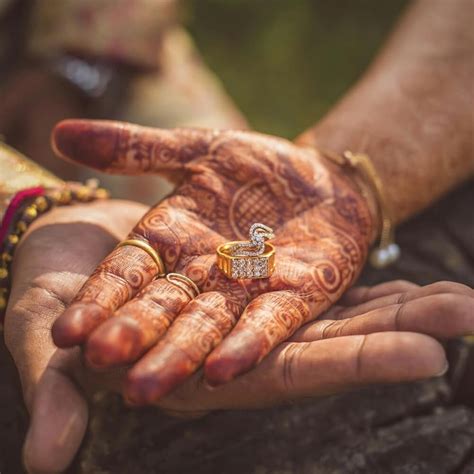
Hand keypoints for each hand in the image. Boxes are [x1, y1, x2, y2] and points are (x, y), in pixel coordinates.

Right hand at [6, 203, 471, 471]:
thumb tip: (46, 464)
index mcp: (187, 354)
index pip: (273, 371)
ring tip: (465, 305)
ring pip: (329, 319)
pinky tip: (415, 289)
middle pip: (318, 346)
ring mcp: (245, 299)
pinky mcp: (250, 271)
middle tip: (460, 326)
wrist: (65, 226)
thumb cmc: (52, 271)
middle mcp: (225, 334)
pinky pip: (316, 292)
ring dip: (394, 311)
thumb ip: (50, 378)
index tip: (421, 359)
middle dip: (385, 342)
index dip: (341, 365)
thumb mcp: (42, 322)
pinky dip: (366, 293)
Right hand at [50, 119, 377, 402]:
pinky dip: (247, 345)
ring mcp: (249, 288)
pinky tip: (224, 372)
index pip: (126, 273)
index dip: (99, 299)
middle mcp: (203, 272)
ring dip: (179, 355)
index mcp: (173, 239)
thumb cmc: (256, 166)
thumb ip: (135, 148)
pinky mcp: (299, 295)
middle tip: (99, 364)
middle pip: (162, 307)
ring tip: (147, 389)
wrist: (322, 178)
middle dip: (133, 334)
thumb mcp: (195, 150)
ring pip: (208, 326)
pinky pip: (270, 323)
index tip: (66, 330)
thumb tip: (60, 134)